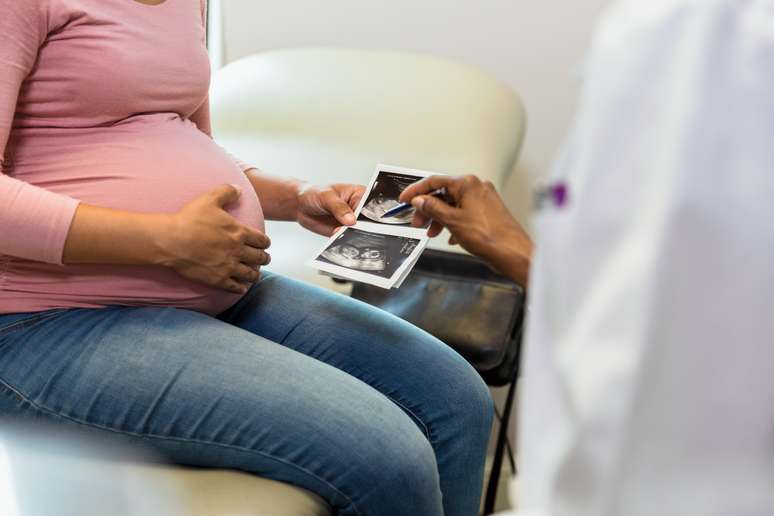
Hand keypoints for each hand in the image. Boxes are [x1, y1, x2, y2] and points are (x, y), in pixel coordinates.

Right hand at [157, 184, 271, 293]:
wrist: (171, 240)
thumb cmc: (189, 219)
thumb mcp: (209, 199)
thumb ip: (226, 192)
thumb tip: (238, 189)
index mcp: (239, 232)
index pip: (262, 240)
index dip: (265, 242)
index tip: (264, 244)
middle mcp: (238, 251)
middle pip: (260, 258)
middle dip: (264, 258)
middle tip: (264, 259)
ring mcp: (229, 267)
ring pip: (251, 274)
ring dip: (254, 274)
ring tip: (254, 274)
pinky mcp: (218, 279)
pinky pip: (236, 287)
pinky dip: (241, 288)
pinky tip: (241, 287)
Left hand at [296, 183, 364, 235]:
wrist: (301, 206)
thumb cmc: (315, 194)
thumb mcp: (326, 197)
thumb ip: (339, 207)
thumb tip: (351, 220)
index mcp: (360, 194)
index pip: (369, 205)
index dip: (368, 214)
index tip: (362, 220)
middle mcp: (358, 208)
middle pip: (367, 220)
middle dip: (361, 226)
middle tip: (351, 228)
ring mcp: (352, 221)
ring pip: (358, 231)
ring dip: (352, 234)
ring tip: (341, 231)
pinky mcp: (345, 232)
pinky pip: (348, 238)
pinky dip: (344, 240)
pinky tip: (337, 236)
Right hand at [399, 175, 532, 285]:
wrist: (512, 252)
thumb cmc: (488, 236)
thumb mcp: (452, 221)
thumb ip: (432, 208)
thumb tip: (420, 200)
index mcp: (467, 184)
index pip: (435, 182)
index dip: (416, 191)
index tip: (405, 199)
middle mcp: (477, 187)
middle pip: (444, 194)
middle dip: (428, 209)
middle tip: (417, 222)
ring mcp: (484, 200)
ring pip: (454, 205)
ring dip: (440, 218)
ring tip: (432, 233)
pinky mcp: (488, 212)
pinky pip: (465, 214)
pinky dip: (454, 223)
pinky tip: (450, 237)